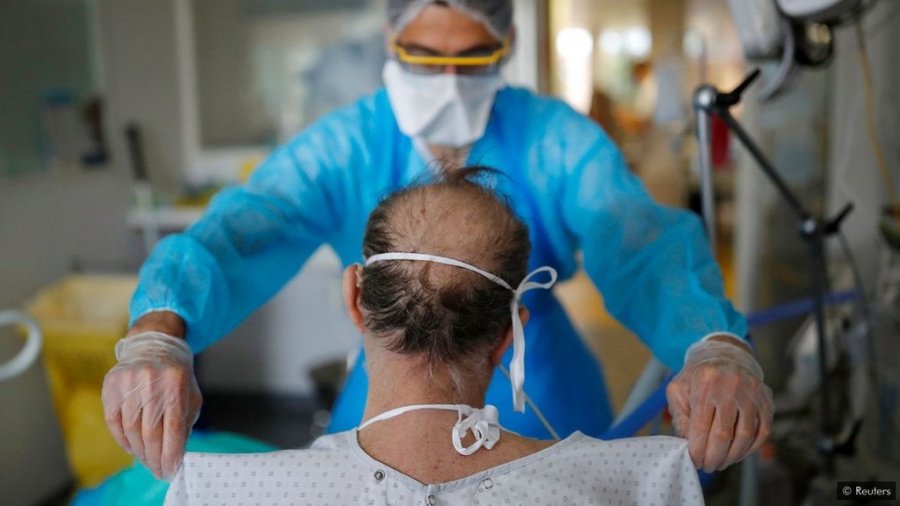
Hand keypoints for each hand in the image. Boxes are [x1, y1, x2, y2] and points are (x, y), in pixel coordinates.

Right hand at [102, 328, 200, 479]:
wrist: (154, 344)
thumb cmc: (176, 375)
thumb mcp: (190, 393)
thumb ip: (186, 421)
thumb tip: (176, 454)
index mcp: (176, 383)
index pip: (173, 427)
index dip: (170, 453)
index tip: (170, 470)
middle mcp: (151, 381)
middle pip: (151, 432)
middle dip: (154, 457)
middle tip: (157, 470)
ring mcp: (128, 382)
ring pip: (131, 429)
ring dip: (139, 451)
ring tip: (147, 461)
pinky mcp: (111, 385)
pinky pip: (113, 421)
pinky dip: (122, 439)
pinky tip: (132, 448)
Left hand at [666, 336, 773, 471]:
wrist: (724, 355)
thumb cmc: (697, 377)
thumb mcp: (678, 390)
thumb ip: (680, 417)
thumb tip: (688, 445)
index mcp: (705, 383)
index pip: (701, 427)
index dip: (697, 450)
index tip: (694, 461)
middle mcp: (731, 386)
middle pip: (723, 435)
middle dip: (714, 457)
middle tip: (707, 466)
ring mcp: (752, 392)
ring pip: (745, 436)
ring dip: (732, 456)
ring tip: (721, 462)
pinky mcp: (766, 399)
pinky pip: (763, 431)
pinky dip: (751, 448)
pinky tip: (738, 453)